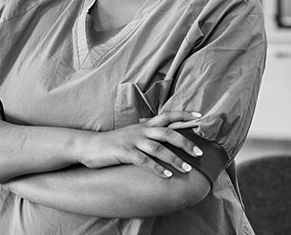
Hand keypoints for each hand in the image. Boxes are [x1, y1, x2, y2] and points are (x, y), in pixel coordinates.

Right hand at [79, 111, 203, 178]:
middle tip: (199, 152)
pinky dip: (157, 168)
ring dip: (174, 159)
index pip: (168, 116)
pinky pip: (143, 160)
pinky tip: (167, 176)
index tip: (200, 116)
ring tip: (187, 169)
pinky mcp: (124, 152)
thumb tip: (167, 136)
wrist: (90, 146)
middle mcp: (141, 130)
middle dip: (185, 141)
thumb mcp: (134, 134)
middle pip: (168, 132)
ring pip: (158, 148)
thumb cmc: (115, 142)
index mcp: (145, 125)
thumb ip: (150, 134)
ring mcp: (133, 141)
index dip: (184, 114)